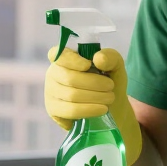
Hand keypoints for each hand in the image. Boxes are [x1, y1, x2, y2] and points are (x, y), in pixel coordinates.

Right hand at [44, 47, 142, 164]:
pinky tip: (102, 109)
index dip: (72, 60)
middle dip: (95, 83)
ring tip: (110, 98)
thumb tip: (98, 58)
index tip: (89, 65)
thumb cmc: (109, 80)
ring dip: (96, 97)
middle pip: (70, 78)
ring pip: (71, 96)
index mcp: (64, 57)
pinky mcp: (53, 109)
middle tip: (110, 87)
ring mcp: (50, 92)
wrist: (111, 105)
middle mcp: (53, 73)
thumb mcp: (115, 66)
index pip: (58, 54)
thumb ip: (110, 57)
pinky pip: (70, 111)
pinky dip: (89, 110)